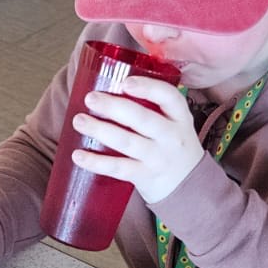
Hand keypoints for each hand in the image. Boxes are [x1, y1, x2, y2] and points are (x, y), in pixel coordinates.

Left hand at [70, 77, 204, 205]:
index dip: (147, 88)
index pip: (169, 97)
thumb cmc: (173, 145)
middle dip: (114, 107)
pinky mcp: (144, 176)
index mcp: (179, 117)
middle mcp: (171, 136)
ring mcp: (158, 158)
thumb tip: (109, 86)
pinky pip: (118, 168)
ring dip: (100, 130)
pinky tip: (79, 155)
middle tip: (90, 98)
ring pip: (127, 142)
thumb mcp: (174, 123)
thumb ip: (152, 106)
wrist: (189, 185)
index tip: (125, 82)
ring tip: (79, 121)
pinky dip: (96, 162)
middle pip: (142, 119)